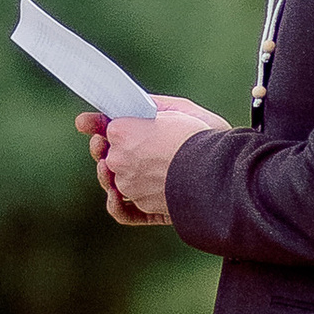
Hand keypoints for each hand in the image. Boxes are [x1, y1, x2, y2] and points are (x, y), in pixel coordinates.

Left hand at [79, 99, 230, 227]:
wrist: (221, 173)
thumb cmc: (203, 138)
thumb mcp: (179, 109)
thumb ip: (152, 106)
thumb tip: (136, 106)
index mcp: (123, 132)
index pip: (107, 127)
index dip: (103, 124)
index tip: (93, 124)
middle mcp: (119, 160)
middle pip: (109, 153)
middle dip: (113, 147)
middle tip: (121, 143)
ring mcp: (128, 185)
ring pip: (115, 178)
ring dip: (119, 173)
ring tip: (132, 166)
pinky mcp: (141, 205)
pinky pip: (120, 208)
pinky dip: (117, 203)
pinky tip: (116, 195)